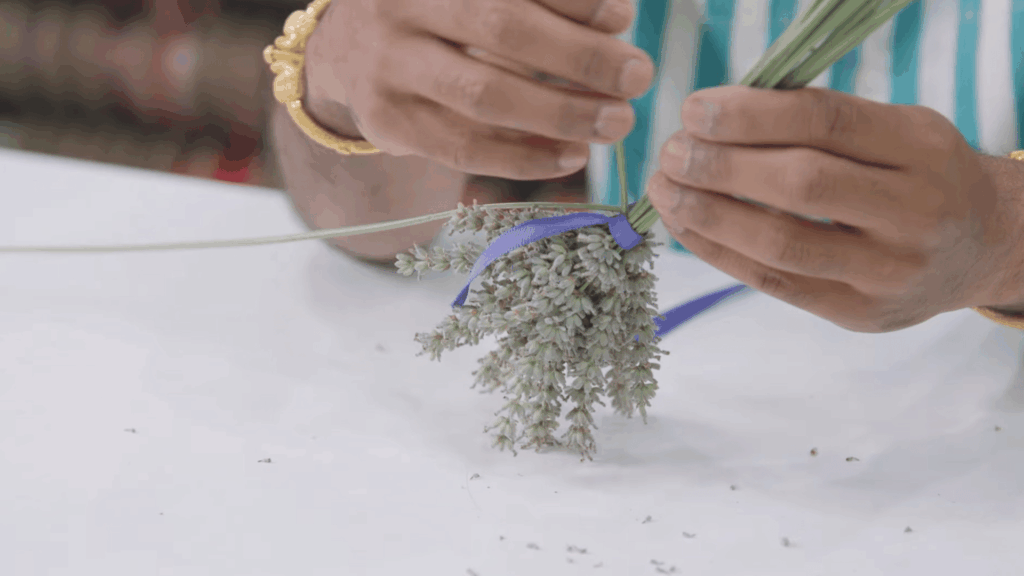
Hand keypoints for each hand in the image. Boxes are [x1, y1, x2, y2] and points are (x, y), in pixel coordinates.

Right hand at [304, 0, 654, 180]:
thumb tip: (615, 21)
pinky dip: (524, 157)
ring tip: (615, 123)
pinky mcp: (387, 121)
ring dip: (560, 113)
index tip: (622, 16)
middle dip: (579, 56)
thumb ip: (538, 2)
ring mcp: (389, 66)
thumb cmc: (439, 13)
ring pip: (483, 96)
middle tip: (637, 77)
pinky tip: (571, 156)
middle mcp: (405, 6)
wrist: (349, 48)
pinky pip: (464, 147)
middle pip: (502, 30)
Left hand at [645, 86, 1023, 332]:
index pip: (826, 121)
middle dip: (721, 166)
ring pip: (781, 243)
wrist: (983, 248)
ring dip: (708, 214)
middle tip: (672, 152)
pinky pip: (774, 283)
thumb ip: (824, 123)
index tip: (694, 110)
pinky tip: (685, 227)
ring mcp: (889, 272)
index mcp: (922, 148)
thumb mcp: (897, 131)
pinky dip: (719, 252)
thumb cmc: (919, 176)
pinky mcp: (860, 315)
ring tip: (665, 190)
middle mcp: (915, 212)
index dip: (750, 114)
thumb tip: (716, 120)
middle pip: (801, 184)